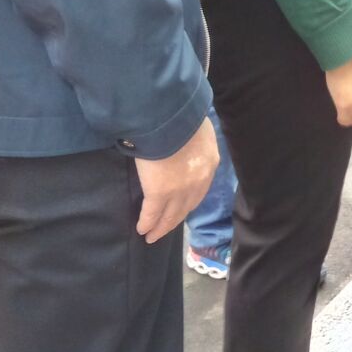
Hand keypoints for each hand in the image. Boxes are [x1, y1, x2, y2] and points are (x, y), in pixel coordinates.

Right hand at [134, 115, 217, 243]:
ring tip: (152, 235)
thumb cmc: (182, 115)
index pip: (200, 188)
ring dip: (161, 227)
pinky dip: (146, 223)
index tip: (182, 208)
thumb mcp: (198, 126)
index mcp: (210, 162)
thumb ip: (196, 138)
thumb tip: (190, 140)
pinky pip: (151, 213)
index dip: (189, 200)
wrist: (170, 118)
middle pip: (187, 207)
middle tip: (165, 229)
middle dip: (175, 219)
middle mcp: (198, 181)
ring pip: (170, 215)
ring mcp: (179, 190)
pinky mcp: (159, 193)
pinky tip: (142, 229)